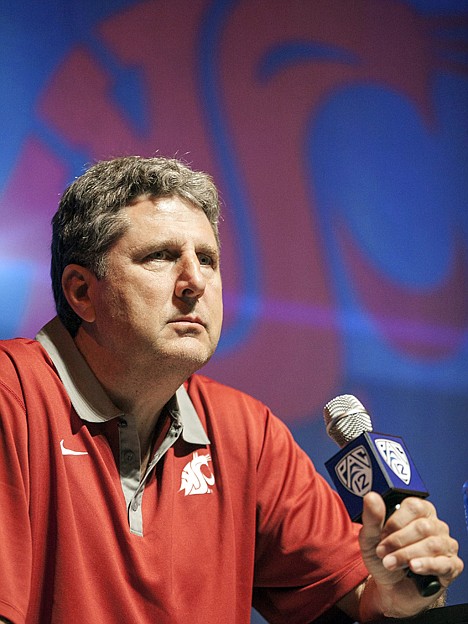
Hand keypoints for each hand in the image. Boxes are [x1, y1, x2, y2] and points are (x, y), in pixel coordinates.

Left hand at [358, 492, 463, 617]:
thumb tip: (372, 497)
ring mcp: (446, 545)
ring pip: (432, 545)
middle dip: (397, 542)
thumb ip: (372, 517)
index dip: (395, 521)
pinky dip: (427, 565)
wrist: (390, 587)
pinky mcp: (452, 566)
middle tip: (382, 552)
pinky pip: (444, 564)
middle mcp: (436, 525)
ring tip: (389, 563)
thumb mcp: (371, 537)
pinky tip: (414, 567)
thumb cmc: (384, 557)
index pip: (414, 507)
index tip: (381, 535)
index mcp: (419, 511)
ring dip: (406, 555)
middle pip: (422, 527)